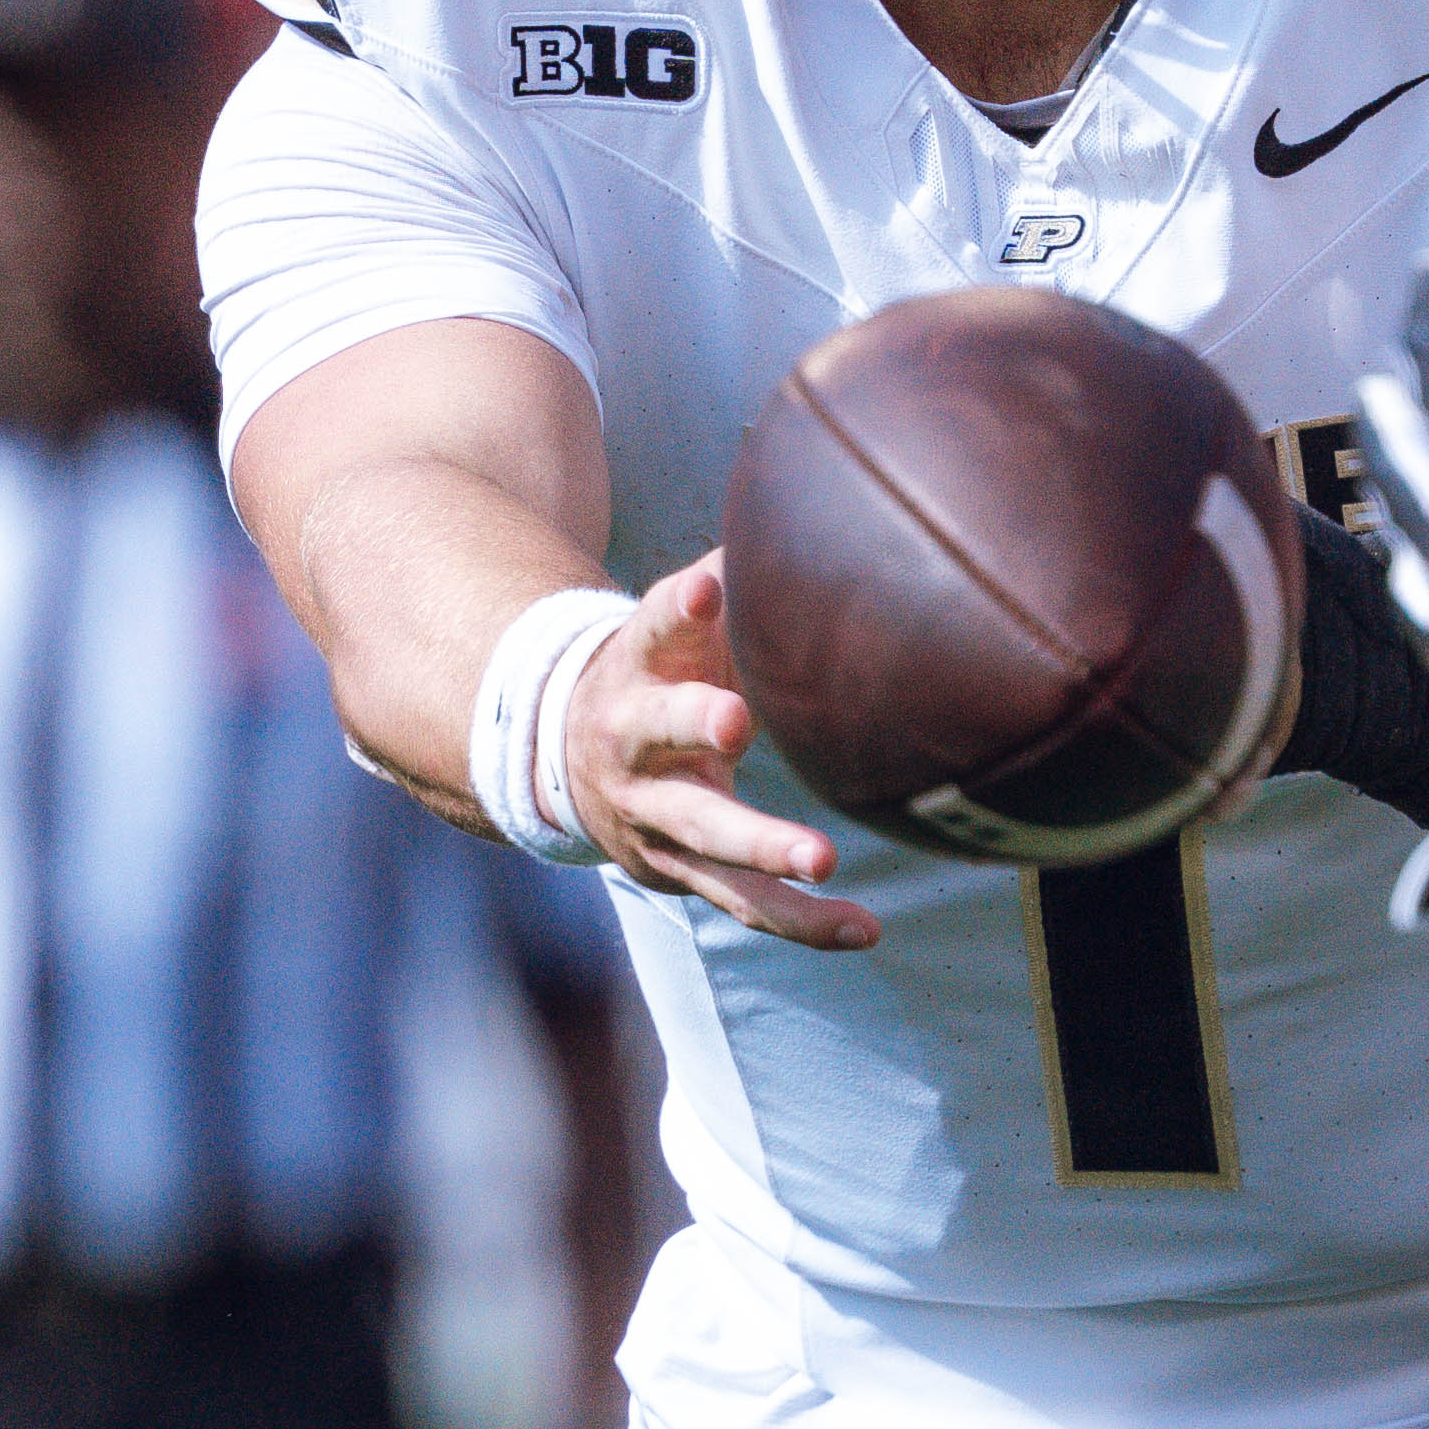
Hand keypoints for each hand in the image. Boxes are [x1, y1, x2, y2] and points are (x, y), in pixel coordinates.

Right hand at [565, 551, 879, 949]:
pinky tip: (863, 928)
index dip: (683, 607)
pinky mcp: (677, 869)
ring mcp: (651, 813)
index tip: (713, 587)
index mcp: (634, 665)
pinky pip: (743, 904)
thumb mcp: (675, 623)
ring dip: (760, 848)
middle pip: (659, 734)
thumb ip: (728, 574)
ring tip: (823, 859)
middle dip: (695, 726)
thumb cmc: (657, 672)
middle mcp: (631, 741)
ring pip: (703, 836)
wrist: (565, 762)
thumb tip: (810, 499)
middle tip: (738, 722)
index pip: (656, 624)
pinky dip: (802, 921)